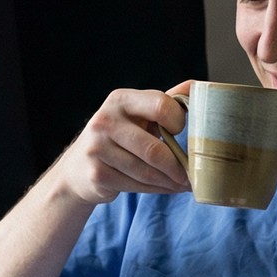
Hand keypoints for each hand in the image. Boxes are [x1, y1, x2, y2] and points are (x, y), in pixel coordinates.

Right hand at [55, 83, 193, 204]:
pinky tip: (166, 189)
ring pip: (146, 171)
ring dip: (170, 182)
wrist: (78, 167)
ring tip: (183, 184)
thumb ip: (166, 101)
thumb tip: (198, 86)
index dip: (179, 122)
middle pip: (154, 149)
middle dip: (178, 166)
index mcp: (121, 99)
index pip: (161, 106)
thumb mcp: (137, 113)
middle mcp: (105, 120)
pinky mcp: (97, 174)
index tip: (183, 133)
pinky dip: (156, 190)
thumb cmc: (119, 136)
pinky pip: (136, 185)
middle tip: (192, 174)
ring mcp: (97, 148)